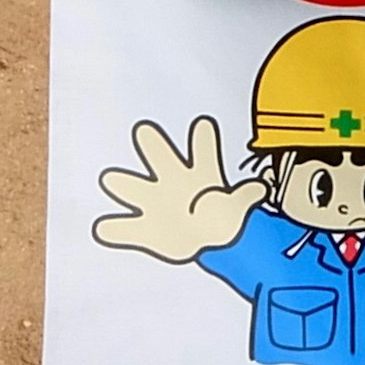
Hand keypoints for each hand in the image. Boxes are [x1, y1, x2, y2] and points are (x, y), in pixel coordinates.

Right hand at [92, 117, 258, 262]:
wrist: (204, 239)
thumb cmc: (220, 214)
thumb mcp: (238, 205)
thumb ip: (247, 196)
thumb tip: (261, 188)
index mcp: (199, 174)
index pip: (202, 151)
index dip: (204, 140)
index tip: (204, 126)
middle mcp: (173, 181)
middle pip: (161, 157)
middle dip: (154, 145)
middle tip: (145, 131)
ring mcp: (155, 203)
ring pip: (135, 188)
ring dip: (124, 184)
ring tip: (111, 179)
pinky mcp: (146, 230)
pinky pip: (126, 229)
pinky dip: (115, 229)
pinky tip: (103, 228)